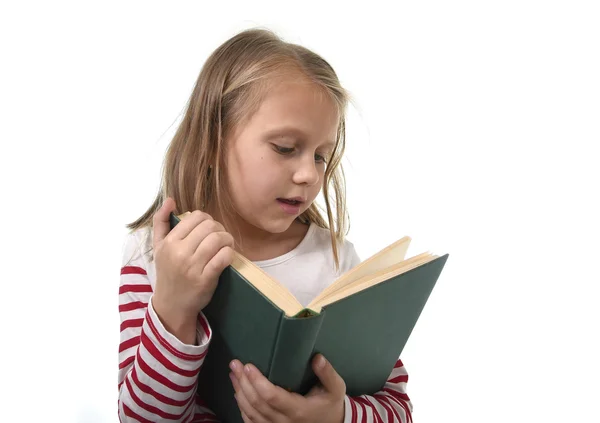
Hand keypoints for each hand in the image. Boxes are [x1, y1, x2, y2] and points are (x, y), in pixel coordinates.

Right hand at [151, 197, 233, 342]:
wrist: (171, 305)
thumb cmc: (168, 272)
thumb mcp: (158, 247)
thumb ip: (160, 222)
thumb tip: (170, 199)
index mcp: (169, 242)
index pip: (195, 217)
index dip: (207, 219)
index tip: (209, 229)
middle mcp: (179, 253)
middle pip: (209, 226)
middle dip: (219, 228)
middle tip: (220, 237)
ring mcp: (193, 266)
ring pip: (218, 239)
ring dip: (227, 239)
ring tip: (226, 245)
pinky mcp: (205, 279)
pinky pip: (224, 257)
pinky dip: (229, 253)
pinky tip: (227, 256)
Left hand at [229, 354, 345, 422]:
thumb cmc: (330, 404)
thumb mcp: (335, 388)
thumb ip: (327, 373)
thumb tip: (317, 357)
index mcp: (299, 410)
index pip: (272, 397)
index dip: (257, 382)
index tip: (248, 366)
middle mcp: (285, 422)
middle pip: (257, 404)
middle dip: (243, 383)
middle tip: (235, 364)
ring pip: (251, 414)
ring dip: (239, 393)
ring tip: (233, 374)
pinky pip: (252, 422)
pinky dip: (241, 408)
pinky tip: (237, 393)